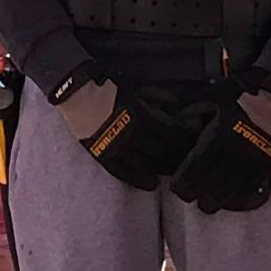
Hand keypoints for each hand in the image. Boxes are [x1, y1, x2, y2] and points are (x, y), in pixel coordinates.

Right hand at [55, 75, 200, 191]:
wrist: (75, 92)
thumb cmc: (106, 86)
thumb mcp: (135, 86)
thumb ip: (157, 96)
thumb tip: (177, 103)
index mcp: (141, 115)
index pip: (172, 134)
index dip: (186, 141)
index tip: (195, 144)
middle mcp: (131, 134)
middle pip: (163, 152)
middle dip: (178, 157)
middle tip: (190, 162)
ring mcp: (116, 147)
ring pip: (147, 164)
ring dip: (163, 169)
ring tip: (175, 173)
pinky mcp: (103, 155)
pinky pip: (123, 173)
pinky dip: (138, 180)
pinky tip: (151, 184)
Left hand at [168, 68, 270, 213]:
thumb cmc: (242, 93)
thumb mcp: (211, 94)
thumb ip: (189, 107)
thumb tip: (168, 115)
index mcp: (219, 136)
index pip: (197, 167)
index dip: (184, 181)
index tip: (176, 186)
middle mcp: (235, 153)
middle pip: (211, 184)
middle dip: (196, 194)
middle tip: (186, 196)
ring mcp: (251, 161)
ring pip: (231, 192)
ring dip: (215, 201)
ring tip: (205, 204)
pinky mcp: (265, 165)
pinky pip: (250, 188)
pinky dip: (237, 198)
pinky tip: (228, 200)